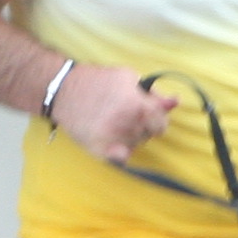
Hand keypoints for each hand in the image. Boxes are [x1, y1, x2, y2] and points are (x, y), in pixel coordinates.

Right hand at [47, 63, 173, 164]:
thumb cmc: (97, 81)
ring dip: (130, 137)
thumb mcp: (128, 78)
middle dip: (143, 126)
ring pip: (135, 145)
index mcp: (137, 106)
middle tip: (126, 114)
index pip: (162, 125)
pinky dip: (121, 153)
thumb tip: (174, 103)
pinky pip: (121, 159)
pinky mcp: (100, 150)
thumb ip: (153, 94)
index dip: (158, 119)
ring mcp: (113, 140)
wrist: (64, 90)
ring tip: (113, 122)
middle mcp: (127, 125)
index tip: (149, 115)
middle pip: (149, 135)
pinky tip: (114, 142)